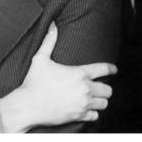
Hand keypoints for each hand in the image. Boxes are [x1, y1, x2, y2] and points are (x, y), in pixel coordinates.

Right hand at [0, 22, 116, 131]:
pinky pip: (95, 116)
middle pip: (108, 89)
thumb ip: (49, 41)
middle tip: (100, 87)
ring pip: (104, 103)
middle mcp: (85, 89)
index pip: (105, 69)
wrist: (27, 106)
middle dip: (105, 88)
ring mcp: (82, 104)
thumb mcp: (40, 59)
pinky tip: (88, 109)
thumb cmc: (33, 82)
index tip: (114, 69)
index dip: (112, 68)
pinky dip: (93, 113)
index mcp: (80, 73)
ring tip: (96, 98)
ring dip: (100, 101)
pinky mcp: (78, 116)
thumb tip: (52, 24)